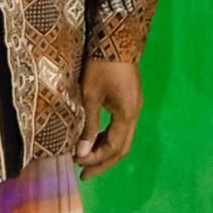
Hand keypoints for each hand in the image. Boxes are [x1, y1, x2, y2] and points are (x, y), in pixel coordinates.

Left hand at [77, 58, 142, 179]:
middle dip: (103, 162)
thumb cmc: (101, 66)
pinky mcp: (129, 100)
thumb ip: (88, 125)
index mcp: (126, 114)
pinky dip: (108, 138)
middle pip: (122, 148)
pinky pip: (121, 128)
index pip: (114, 148)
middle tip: (84, 175)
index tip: (77, 164)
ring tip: (86, 159)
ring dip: (105, 151)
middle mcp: (134, 114)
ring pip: (123, 138)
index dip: (96, 160)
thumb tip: (82, 153)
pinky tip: (94, 140)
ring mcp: (134, 107)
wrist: (116, 38)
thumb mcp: (90, 96)